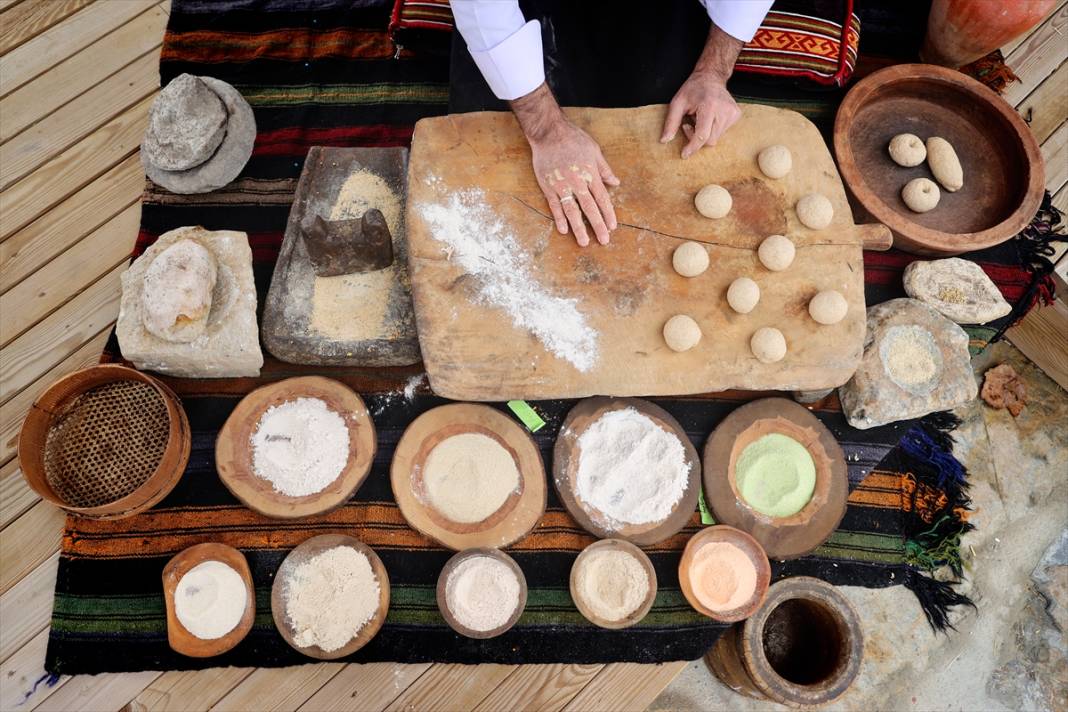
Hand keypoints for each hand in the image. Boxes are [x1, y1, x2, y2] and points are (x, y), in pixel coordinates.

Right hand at [511, 83, 618, 245]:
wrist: (549, 132)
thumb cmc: (574, 139)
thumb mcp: (594, 150)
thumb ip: (604, 169)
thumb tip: (616, 183)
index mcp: (591, 174)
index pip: (602, 199)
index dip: (608, 214)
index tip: (612, 227)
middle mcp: (578, 182)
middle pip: (590, 208)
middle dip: (597, 226)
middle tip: (604, 241)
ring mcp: (562, 186)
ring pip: (572, 211)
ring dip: (579, 228)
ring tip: (584, 242)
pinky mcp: (548, 186)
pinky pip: (554, 206)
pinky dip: (559, 218)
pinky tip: (564, 230)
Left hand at [660, 23, 744, 158]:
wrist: (711, 77)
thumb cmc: (693, 89)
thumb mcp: (677, 103)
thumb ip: (671, 122)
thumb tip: (665, 140)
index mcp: (709, 106)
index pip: (702, 135)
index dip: (692, 147)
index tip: (684, 154)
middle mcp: (724, 110)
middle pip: (710, 140)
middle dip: (696, 138)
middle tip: (689, 125)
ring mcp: (732, 113)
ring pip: (716, 138)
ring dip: (705, 133)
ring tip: (700, 118)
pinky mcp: (736, 115)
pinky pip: (722, 132)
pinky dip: (712, 129)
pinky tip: (709, 118)